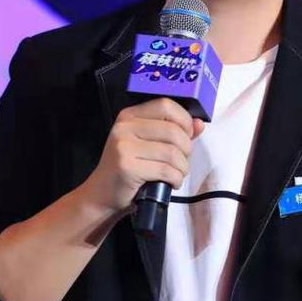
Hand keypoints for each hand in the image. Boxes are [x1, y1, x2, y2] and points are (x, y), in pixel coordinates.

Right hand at [80, 98, 204, 214]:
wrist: (101, 195)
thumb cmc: (129, 168)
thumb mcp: (148, 144)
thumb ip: (175, 131)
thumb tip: (199, 123)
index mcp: (129, 115)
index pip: (166, 106)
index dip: (184, 120)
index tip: (188, 135)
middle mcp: (124, 127)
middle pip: (173, 131)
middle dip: (186, 150)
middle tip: (181, 162)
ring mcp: (124, 147)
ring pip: (172, 153)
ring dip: (182, 168)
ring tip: (176, 174)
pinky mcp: (127, 167)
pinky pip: (166, 170)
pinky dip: (176, 179)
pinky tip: (171, 183)